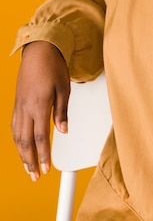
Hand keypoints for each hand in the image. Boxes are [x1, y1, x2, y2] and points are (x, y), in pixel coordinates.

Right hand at [11, 41, 69, 180]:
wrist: (39, 50)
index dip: (43, 156)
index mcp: (40, 105)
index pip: (40, 137)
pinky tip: (20, 146)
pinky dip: (17, 140)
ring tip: (27, 167)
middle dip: (30, 161)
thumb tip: (63, 131)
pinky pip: (14, 126)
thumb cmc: (53, 66)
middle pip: (25, 142)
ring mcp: (19, 106)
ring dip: (22, 154)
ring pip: (17, 136)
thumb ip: (62, 112)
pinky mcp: (17, 102)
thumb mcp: (64, 88)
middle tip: (35, 176)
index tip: (46, 169)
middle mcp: (26, 108)